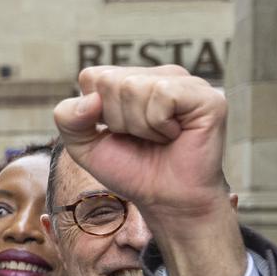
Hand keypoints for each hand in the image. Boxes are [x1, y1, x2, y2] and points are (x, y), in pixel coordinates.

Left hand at [54, 66, 242, 275]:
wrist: (166, 200)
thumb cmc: (131, 171)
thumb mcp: (86, 147)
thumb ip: (69, 120)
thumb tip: (90, 99)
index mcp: (133, 80)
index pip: (92, 76)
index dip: (94, 113)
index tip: (117, 133)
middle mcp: (160, 75)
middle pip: (110, 81)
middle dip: (116, 121)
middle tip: (141, 139)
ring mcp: (186, 82)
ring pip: (134, 87)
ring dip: (139, 126)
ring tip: (159, 139)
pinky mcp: (206, 96)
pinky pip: (162, 95)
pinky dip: (159, 124)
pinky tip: (174, 135)